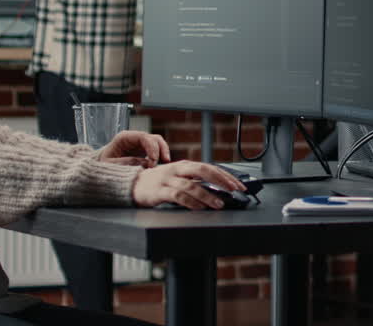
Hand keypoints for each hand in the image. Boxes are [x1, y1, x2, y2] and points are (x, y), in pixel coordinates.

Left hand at [99, 130, 169, 167]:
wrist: (100, 167)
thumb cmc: (103, 165)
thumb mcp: (111, 165)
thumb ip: (128, 163)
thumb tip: (146, 163)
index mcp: (124, 138)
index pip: (143, 137)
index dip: (151, 148)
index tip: (153, 161)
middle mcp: (133, 138)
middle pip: (153, 138)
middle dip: (160, 149)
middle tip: (161, 162)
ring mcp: (139, 143)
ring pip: (157, 142)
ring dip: (163, 151)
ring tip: (165, 162)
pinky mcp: (143, 150)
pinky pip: (156, 150)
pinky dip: (160, 156)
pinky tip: (160, 164)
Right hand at [131, 161, 246, 209]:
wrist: (133, 185)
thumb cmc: (159, 182)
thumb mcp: (179, 177)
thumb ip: (195, 180)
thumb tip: (218, 189)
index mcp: (185, 165)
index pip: (210, 167)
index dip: (226, 176)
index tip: (239, 186)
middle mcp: (178, 169)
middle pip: (203, 171)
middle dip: (221, 180)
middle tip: (234, 191)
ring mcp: (168, 180)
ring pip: (192, 185)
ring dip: (208, 196)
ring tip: (219, 204)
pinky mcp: (159, 191)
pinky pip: (178, 196)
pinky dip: (190, 202)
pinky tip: (199, 208)